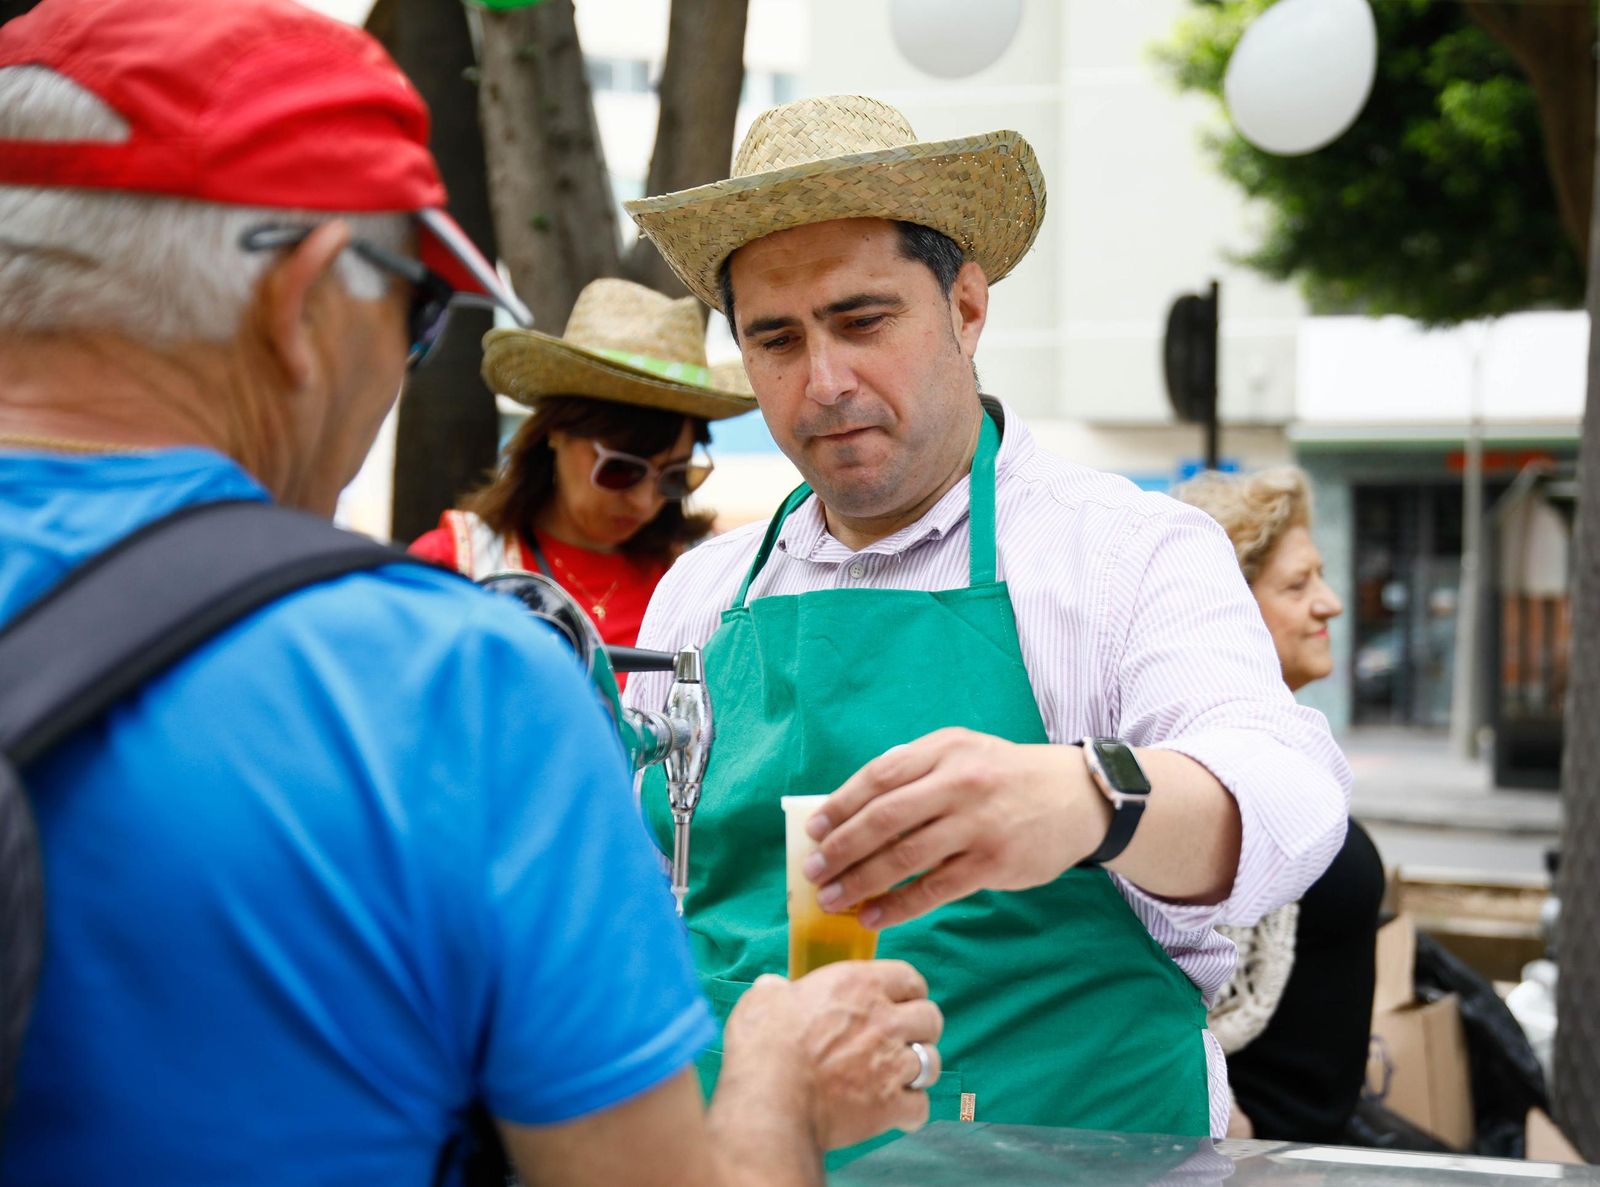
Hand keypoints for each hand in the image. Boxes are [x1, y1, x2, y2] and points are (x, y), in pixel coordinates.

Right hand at [719, 959, 942, 1149]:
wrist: (770, 1102)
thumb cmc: (764, 1047)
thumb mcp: (763, 1001)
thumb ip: (776, 990)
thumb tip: (772, 987)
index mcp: (858, 986)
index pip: (909, 978)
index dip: (908, 991)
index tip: (900, 1001)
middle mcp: (884, 1021)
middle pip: (931, 1018)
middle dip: (921, 1028)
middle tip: (903, 1038)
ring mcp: (891, 1064)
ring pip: (931, 1062)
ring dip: (918, 1069)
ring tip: (901, 1076)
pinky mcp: (890, 1105)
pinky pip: (920, 1107)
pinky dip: (910, 1111)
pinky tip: (897, 1112)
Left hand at [802, 728, 1109, 927]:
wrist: (1077, 798)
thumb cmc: (1006, 776)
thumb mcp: (963, 751)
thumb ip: (915, 769)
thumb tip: (853, 806)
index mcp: (945, 750)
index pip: (879, 776)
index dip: (840, 805)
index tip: (813, 830)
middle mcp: (959, 782)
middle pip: (884, 818)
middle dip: (841, 847)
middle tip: (813, 871)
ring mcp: (977, 824)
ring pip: (905, 857)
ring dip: (861, 881)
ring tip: (833, 899)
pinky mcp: (994, 862)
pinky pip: (935, 889)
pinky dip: (898, 906)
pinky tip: (873, 916)